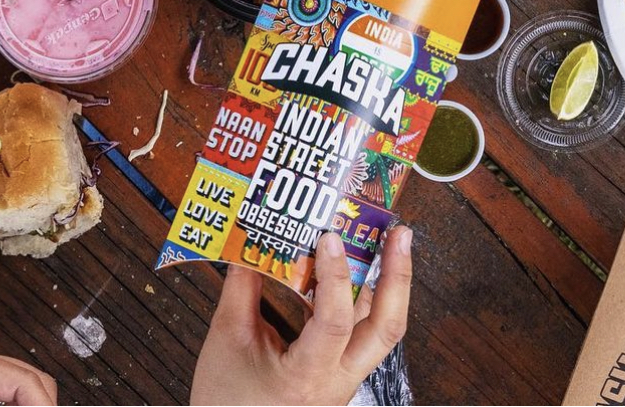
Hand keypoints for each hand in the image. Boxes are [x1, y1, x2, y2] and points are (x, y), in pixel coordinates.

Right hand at [191, 227, 412, 406]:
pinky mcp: (342, 376)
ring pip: (382, 331)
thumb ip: (242, 289)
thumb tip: (251, 242)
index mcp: (305, 378)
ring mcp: (345, 381)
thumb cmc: (225, 401)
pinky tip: (362, 272)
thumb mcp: (226, 342)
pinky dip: (367, 300)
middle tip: (399, 234)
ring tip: (391, 243)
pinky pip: (365, 334)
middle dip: (397, 276)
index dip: (335, 277)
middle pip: (386, 328)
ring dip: (389, 284)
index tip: (330, 238)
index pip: (335, 323)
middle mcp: (337, 382)